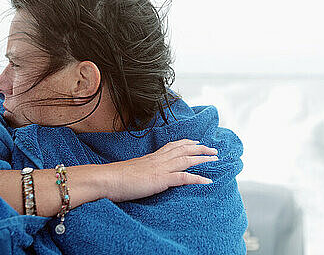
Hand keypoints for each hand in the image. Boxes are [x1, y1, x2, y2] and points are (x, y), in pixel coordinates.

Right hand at [102, 139, 218, 202]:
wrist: (107, 179)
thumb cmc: (115, 178)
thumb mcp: (132, 171)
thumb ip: (141, 171)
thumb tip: (144, 175)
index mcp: (152, 157)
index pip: (172, 146)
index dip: (186, 143)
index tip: (196, 141)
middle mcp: (158, 159)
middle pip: (184, 149)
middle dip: (200, 148)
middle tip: (213, 149)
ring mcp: (161, 168)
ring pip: (187, 160)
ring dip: (203, 159)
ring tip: (215, 159)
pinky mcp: (161, 180)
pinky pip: (184, 178)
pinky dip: (198, 179)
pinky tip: (208, 181)